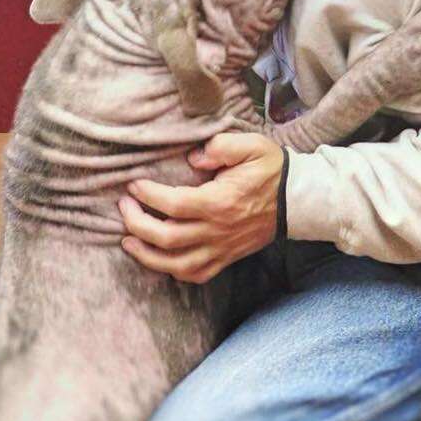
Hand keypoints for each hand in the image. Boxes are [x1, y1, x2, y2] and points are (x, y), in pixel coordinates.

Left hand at [119, 133, 282, 283]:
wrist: (296, 200)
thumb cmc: (271, 170)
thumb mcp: (251, 146)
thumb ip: (221, 146)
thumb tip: (193, 156)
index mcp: (220, 201)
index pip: (173, 203)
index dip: (148, 195)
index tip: (134, 185)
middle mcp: (217, 230)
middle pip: (166, 237)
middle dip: (137, 224)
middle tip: (124, 207)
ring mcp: (221, 249)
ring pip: (176, 265)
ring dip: (146, 255)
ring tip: (128, 241)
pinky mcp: (226, 258)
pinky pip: (196, 275)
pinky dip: (173, 272)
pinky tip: (159, 260)